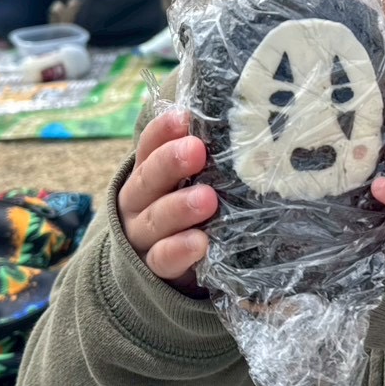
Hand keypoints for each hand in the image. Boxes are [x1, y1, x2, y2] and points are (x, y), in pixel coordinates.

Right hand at [117, 110, 218, 291]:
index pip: (149, 147)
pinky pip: (162, 259)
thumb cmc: (186, 212)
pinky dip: (179, 250)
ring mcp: (142, 236)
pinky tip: (200, 242)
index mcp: (147, 175)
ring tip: (207, 199)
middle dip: (170, 163)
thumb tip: (246, 130)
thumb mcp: (190, 183)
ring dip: (179, 207)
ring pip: (154, 219)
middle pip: (148, 179)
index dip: (163, 131)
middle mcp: (138, 203)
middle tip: (196, 150)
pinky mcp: (155, 268)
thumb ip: (206, 163)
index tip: (184, 117)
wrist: (161, 267)